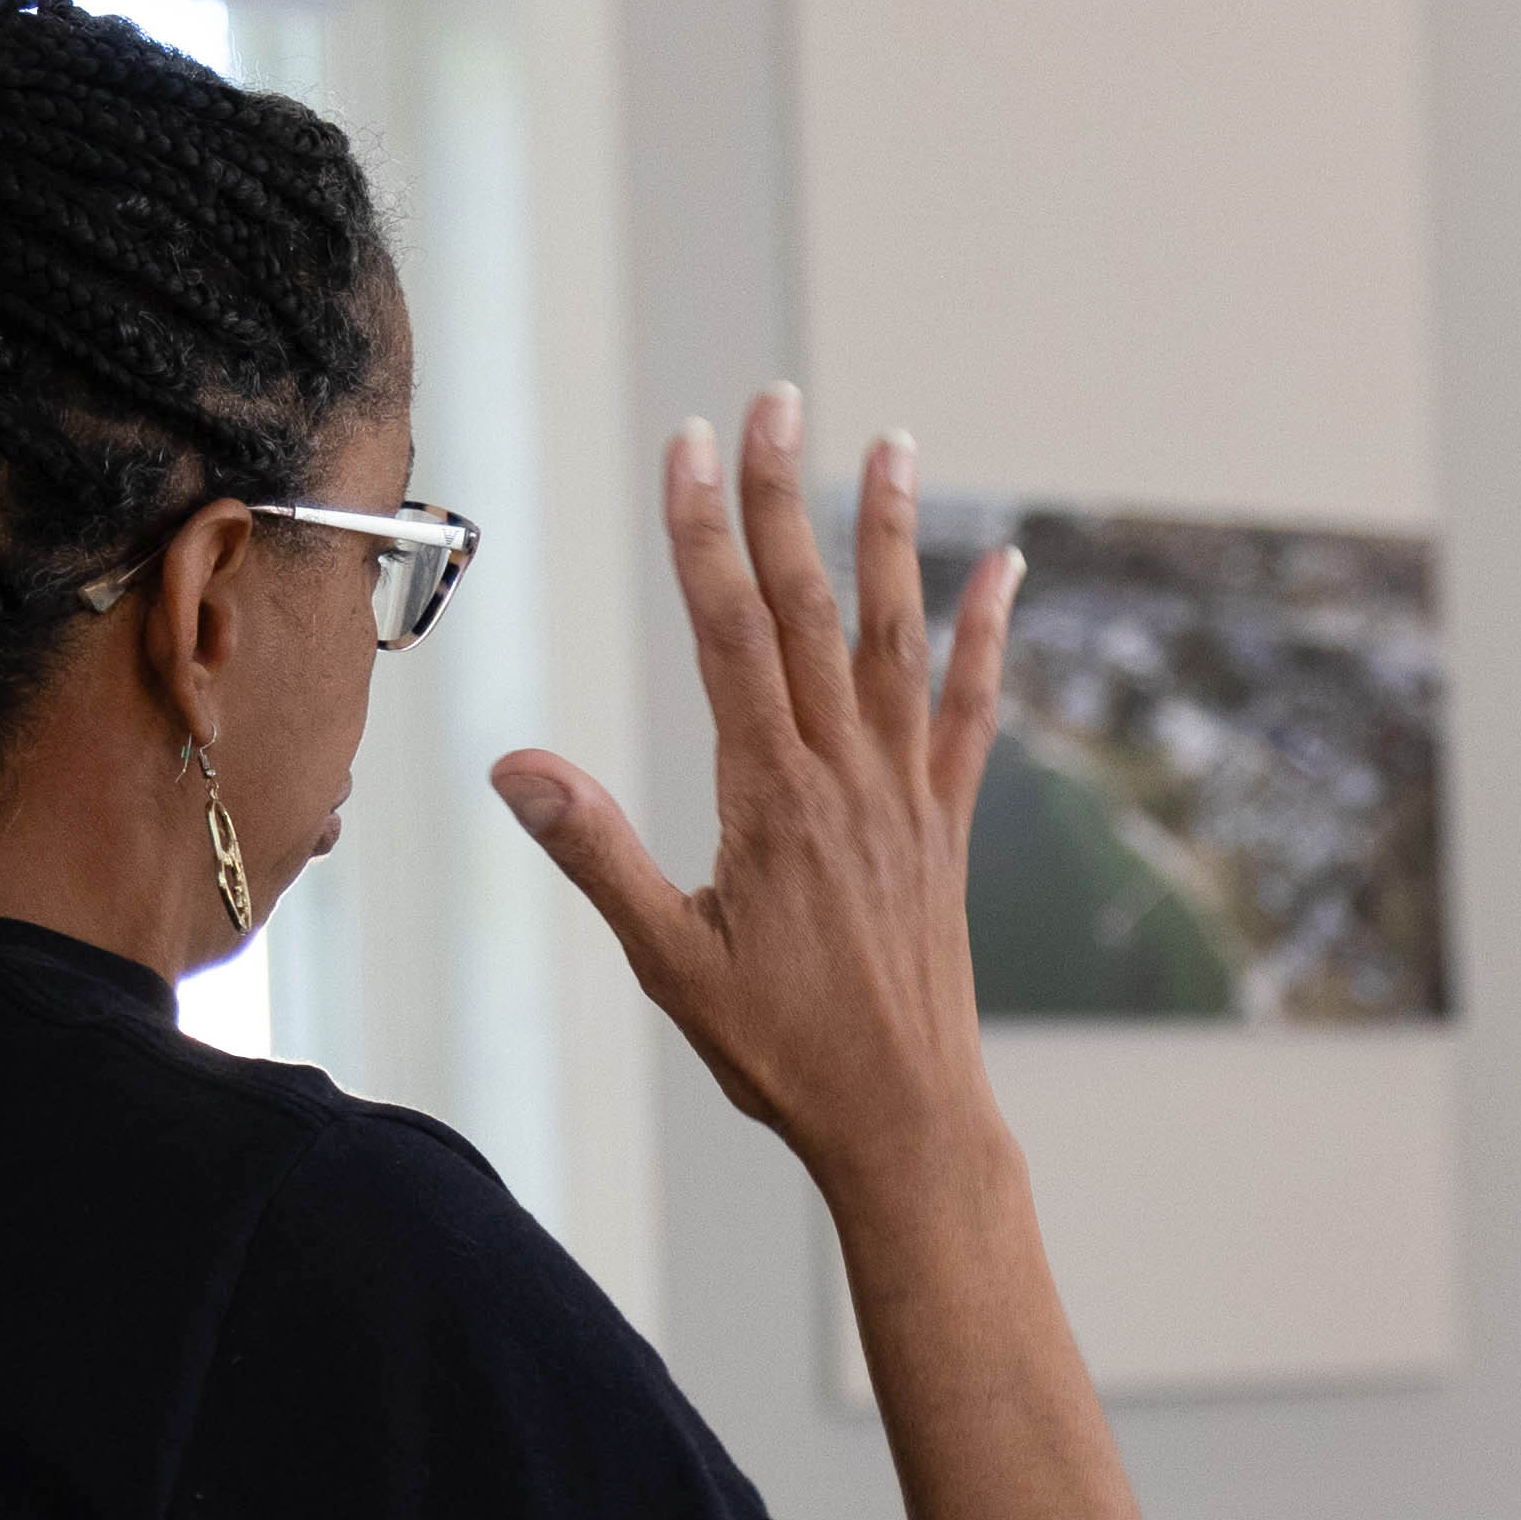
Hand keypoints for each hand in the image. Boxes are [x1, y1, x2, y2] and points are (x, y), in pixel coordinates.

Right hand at [488, 394, 1016, 1198]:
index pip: (729, 635)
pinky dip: (986, 637)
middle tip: (773, 400)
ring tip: (891, 441)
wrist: (905, 1119)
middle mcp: (847, 777)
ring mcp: (906, 795)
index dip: (703, 533)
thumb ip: (595, 855)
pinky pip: (971, 711)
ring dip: (892, 537)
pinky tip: (1005, 569)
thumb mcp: (670, 961)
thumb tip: (515, 767)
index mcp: (770, 798)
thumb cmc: (780, 1051)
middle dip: (786, 497)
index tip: (686, 445)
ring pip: (896, 640)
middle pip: (810, 609)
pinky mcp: (947, 825)